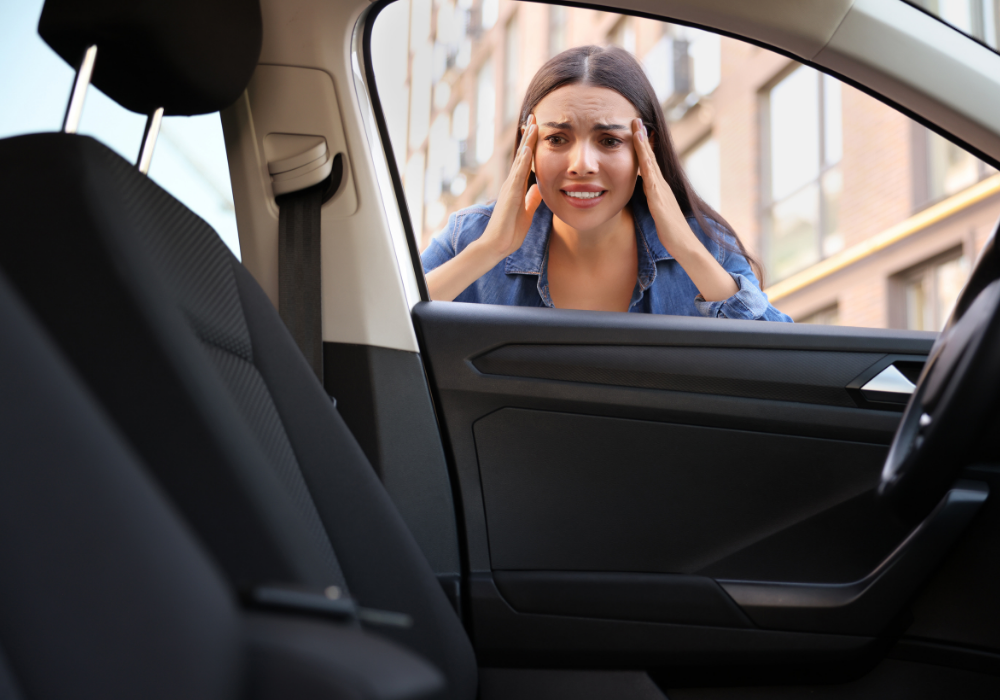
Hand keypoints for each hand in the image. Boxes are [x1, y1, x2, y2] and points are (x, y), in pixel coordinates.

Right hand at [476, 114, 542, 259]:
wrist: (497, 245)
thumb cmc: (509, 232)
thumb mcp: (526, 212)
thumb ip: (531, 200)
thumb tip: (538, 189)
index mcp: (516, 188)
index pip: (526, 162)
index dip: (532, 146)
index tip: (537, 130)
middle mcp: (512, 183)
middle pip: (522, 154)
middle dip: (529, 136)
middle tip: (534, 117)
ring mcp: (510, 186)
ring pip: (520, 158)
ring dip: (527, 141)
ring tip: (533, 123)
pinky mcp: (510, 193)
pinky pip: (518, 172)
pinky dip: (524, 158)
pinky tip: (528, 146)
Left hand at [632, 118, 737, 301]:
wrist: (685, 244)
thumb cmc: (672, 233)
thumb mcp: (658, 214)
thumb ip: (652, 203)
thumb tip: (645, 198)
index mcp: (659, 189)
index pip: (649, 164)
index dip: (643, 148)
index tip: (636, 132)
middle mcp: (661, 184)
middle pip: (650, 157)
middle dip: (643, 138)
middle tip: (635, 119)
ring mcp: (661, 188)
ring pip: (650, 161)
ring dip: (643, 143)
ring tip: (636, 125)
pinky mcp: (658, 195)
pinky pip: (649, 173)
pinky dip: (644, 158)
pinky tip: (639, 149)